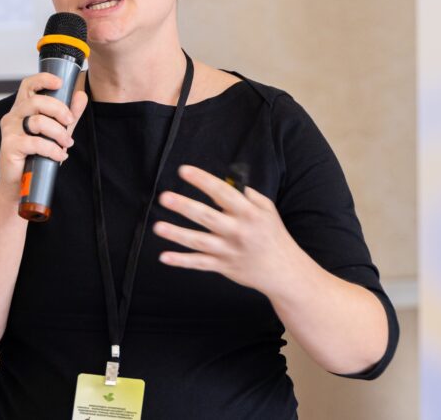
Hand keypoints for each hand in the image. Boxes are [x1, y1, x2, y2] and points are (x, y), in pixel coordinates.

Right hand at [0, 72, 87, 194]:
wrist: (22, 182)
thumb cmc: (38, 153)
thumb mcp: (58, 130)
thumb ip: (70, 113)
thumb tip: (81, 95)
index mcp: (23, 108)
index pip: (28, 85)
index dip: (43, 79)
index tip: (60, 82)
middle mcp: (13, 116)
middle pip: (37, 101)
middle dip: (59, 110)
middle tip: (70, 122)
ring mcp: (9, 131)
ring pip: (38, 122)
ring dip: (58, 133)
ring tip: (66, 144)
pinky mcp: (9, 146)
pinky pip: (35, 143)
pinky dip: (52, 150)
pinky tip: (59, 156)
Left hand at [154, 164, 304, 295]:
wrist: (282, 269)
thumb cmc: (273, 234)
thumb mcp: (267, 209)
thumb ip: (248, 195)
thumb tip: (227, 182)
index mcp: (249, 213)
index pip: (223, 193)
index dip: (203, 181)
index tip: (184, 171)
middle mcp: (237, 231)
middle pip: (207, 217)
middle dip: (184, 206)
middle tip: (164, 197)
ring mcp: (228, 251)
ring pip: (199, 241)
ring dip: (177, 234)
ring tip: (158, 227)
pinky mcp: (223, 267)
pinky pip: (199, 263)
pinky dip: (181, 261)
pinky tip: (164, 257)